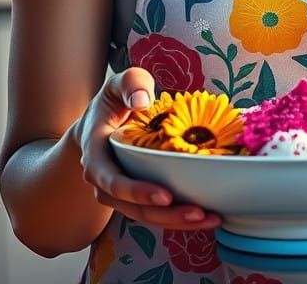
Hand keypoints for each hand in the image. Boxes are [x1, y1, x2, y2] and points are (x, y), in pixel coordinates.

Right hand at [76, 66, 220, 230]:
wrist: (96, 125)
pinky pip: (155, 213)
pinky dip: (177, 217)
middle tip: (199, 213)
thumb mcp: (117, 85)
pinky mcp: (135, 198)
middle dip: (167, 214)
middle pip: (134, 208)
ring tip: (210, 218)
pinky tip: (206, 215)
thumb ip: (130, 84)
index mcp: (96, 155)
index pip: (113, 181)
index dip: (137, 191)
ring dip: (177, 221)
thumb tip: (143, 100)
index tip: (166, 195)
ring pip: (146, 216)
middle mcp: (104, 182)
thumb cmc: (113, 102)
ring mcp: (119, 195)